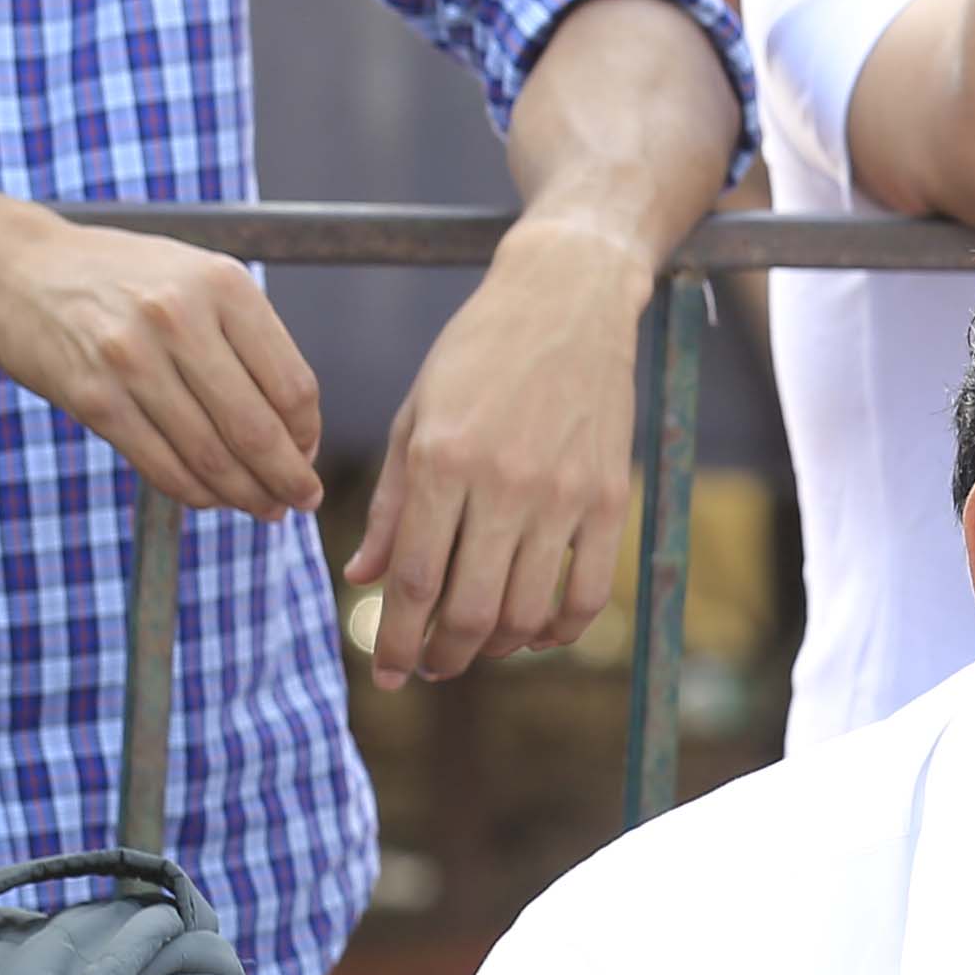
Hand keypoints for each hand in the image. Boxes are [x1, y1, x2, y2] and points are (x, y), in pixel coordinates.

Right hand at [0, 209, 325, 520]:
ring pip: (211, 457)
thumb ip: (249, 341)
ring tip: (264, 507)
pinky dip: (197, 493)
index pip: (292, 386)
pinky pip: (162, 466)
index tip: (306, 454)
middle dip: (288, 479)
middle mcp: (179, 318)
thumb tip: (298, 431)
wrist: (14, 269)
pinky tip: (212, 497)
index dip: (307, 435)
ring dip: (246, 495)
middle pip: (257, 430)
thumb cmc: (120, 279)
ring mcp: (131, 360)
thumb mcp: (196, 279)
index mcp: (222, 285)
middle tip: (301, 499)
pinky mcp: (93, 398)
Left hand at [347, 221, 656, 689]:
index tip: (388, 673)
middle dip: (443, 656)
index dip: (397, 639)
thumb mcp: (417, 417)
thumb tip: (365, 578)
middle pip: (470, 611)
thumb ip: (393, 504)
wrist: (567, 300)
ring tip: (475, 648)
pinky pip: (587, 594)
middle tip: (429, 669)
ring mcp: (563, 496)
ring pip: (527, 612)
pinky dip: (559, 629)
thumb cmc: (477, 352)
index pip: (415, 580)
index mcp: (443, 460)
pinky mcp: (609, 499)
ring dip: (495, 648)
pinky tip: (535, 632)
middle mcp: (503, 484)